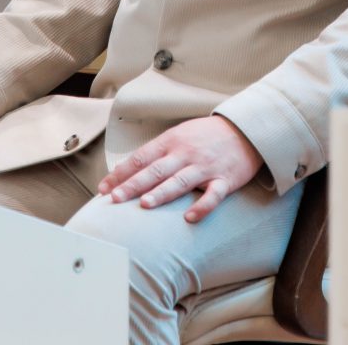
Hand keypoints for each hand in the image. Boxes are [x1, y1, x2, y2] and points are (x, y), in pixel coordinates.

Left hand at [97, 115, 263, 222]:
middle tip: (114, 198)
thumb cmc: (205, 136)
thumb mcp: (178, 136)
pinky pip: (213, 195)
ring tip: (145, 205)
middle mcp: (186, 153)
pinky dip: (202, 206)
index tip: (103, 188)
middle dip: (133, 185)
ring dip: (162, 193)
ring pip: (180, 181)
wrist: (244, 130)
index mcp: (171, 141)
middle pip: (156, 170)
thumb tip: (125, 171)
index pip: (141, 158)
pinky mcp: (225, 180)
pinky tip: (190, 218)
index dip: (121, 173)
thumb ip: (155, 153)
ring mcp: (205, 167)